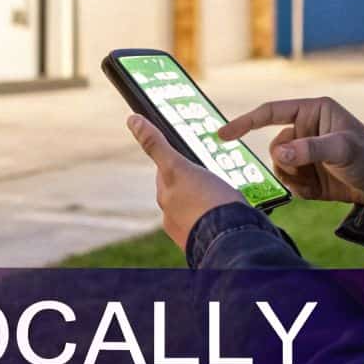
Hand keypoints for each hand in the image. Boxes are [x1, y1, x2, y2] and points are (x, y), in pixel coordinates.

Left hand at [126, 114, 244, 251]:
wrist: (231, 241)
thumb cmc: (206, 202)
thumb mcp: (178, 167)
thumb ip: (156, 145)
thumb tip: (132, 120)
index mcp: (166, 198)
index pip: (167, 173)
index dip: (179, 161)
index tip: (194, 157)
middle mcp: (172, 217)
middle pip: (182, 190)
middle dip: (194, 182)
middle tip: (215, 172)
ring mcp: (189, 232)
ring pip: (196, 208)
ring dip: (206, 201)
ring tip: (226, 194)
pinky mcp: (206, 242)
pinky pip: (210, 224)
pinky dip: (216, 218)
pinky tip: (229, 213)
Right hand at [219, 97, 363, 206]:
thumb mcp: (343, 149)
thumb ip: (310, 149)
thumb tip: (278, 154)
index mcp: (312, 111)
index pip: (270, 112)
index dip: (245, 122)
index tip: (222, 136)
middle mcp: (305, 129)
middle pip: (274, 146)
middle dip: (286, 162)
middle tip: (306, 170)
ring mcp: (305, 153)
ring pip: (278, 166)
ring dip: (293, 177)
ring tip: (315, 181)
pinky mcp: (307, 174)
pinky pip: (288, 182)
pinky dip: (298, 189)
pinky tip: (317, 190)